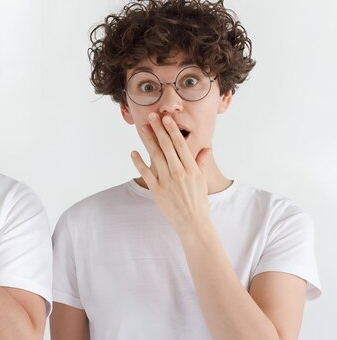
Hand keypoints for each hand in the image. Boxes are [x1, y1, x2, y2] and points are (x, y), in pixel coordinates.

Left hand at [130, 112, 212, 235]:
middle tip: (151, 116)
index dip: (172, 130)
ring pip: (156, 156)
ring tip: (143, 128)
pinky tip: (133, 152)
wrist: (193, 223)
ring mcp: (167, 181)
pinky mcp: (157, 191)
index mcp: (191, 168)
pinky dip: (139, 162)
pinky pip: (146, 173)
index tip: (166, 118)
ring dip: (148, 141)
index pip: (180, 145)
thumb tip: (207, 148)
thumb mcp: (203, 181)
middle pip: (166, 146)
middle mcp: (179, 172)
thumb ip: (202, 163)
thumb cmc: (198, 202)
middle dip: (158, 129)